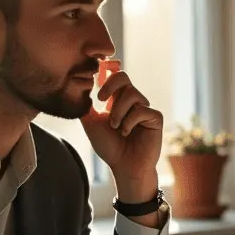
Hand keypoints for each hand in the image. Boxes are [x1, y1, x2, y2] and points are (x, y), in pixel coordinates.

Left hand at [81, 63, 162, 199]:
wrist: (124, 166)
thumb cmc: (109, 146)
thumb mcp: (91, 123)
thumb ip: (86, 105)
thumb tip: (79, 87)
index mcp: (117, 99)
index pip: (115, 75)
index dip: (108, 67)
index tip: (97, 72)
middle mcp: (132, 101)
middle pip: (123, 76)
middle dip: (110, 84)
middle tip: (100, 99)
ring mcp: (144, 108)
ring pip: (131, 94)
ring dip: (118, 111)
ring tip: (115, 127)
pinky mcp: (155, 118)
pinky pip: (141, 110)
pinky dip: (130, 122)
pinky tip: (126, 133)